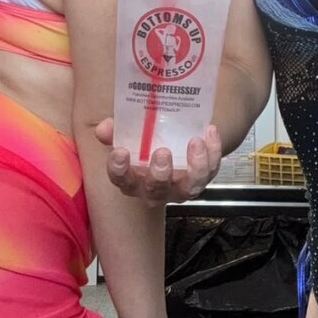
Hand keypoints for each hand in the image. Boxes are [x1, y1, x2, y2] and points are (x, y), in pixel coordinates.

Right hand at [96, 118, 221, 205]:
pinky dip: (213, 152)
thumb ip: (116, 130)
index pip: (122, 180)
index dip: (119, 169)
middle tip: (162, 153)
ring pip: (190, 187)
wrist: (174, 144)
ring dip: (195, 167)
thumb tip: (105, 126)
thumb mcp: (130, 135)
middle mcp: (157, 189)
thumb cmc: (147, 144)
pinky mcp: (202, 178)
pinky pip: (211, 170)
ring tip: (195, 142)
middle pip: (157, 190)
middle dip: (160, 174)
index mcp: (133, 179)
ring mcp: (181, 186)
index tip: (120, 151)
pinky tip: (210, 131)